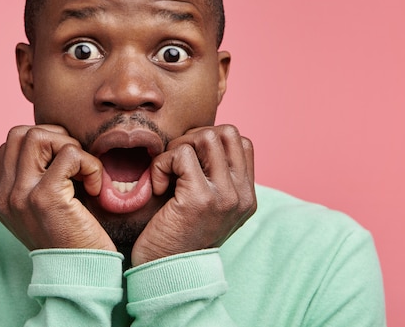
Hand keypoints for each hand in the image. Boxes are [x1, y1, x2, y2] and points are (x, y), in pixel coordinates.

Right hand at [0, 125, 115, 251]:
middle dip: (56, 137)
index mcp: (6, 197)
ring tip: (84, 173)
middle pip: (20, 133)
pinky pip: (69, 154)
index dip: (43, 142)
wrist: (82, 276)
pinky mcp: (45, 198)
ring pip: (38, 136)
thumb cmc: (76, 238)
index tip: (66, 164)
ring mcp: (22, 195)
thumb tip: (58, 140)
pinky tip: (95, 187)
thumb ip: (41, 178)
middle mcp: (8, 195)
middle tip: (76, 164)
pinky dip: (89, 164)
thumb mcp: (48, 207)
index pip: (11, 144)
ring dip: (71, 147)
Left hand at [131, 124, 255, 265]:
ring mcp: (225, 196)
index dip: (210, 142)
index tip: (189, 163)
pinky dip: (161, 165)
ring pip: (206, 137)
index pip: (242, 142)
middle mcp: (242, 195)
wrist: (165, 273)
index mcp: (246, 196)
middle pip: (227, 132)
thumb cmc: (176, 235)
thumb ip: (215, 176)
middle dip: (194, 139)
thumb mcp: (206, 205)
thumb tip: (201, 137)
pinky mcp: (200, 198)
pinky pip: (180, 154)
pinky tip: (158, 188)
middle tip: (176, 165)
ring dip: (177, 149)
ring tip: (168, 174)